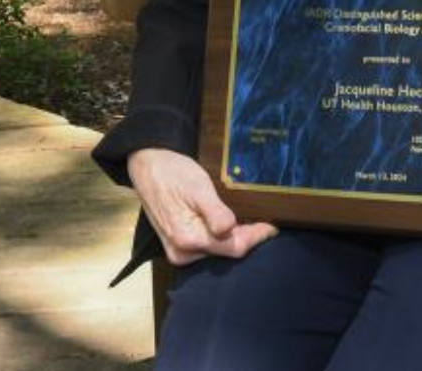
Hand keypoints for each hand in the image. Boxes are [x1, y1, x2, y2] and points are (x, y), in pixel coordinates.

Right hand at [128, 147, 277, 266]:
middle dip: (246, 239)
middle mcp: (182, 253)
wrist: (149, 167)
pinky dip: (221, 239)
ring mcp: (178, 252)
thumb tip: (231, 230)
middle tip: (264, 222)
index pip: (233, 248)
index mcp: (188, 239)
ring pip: (218, 253)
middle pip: (226, 253)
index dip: (256, 238)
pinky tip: (230, 226)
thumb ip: (214, 212)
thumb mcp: (198, 187)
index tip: (272, 228)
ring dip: (234, 239)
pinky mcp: (178, 246)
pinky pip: (207, 248)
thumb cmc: (174, 173)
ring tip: (250, 223)